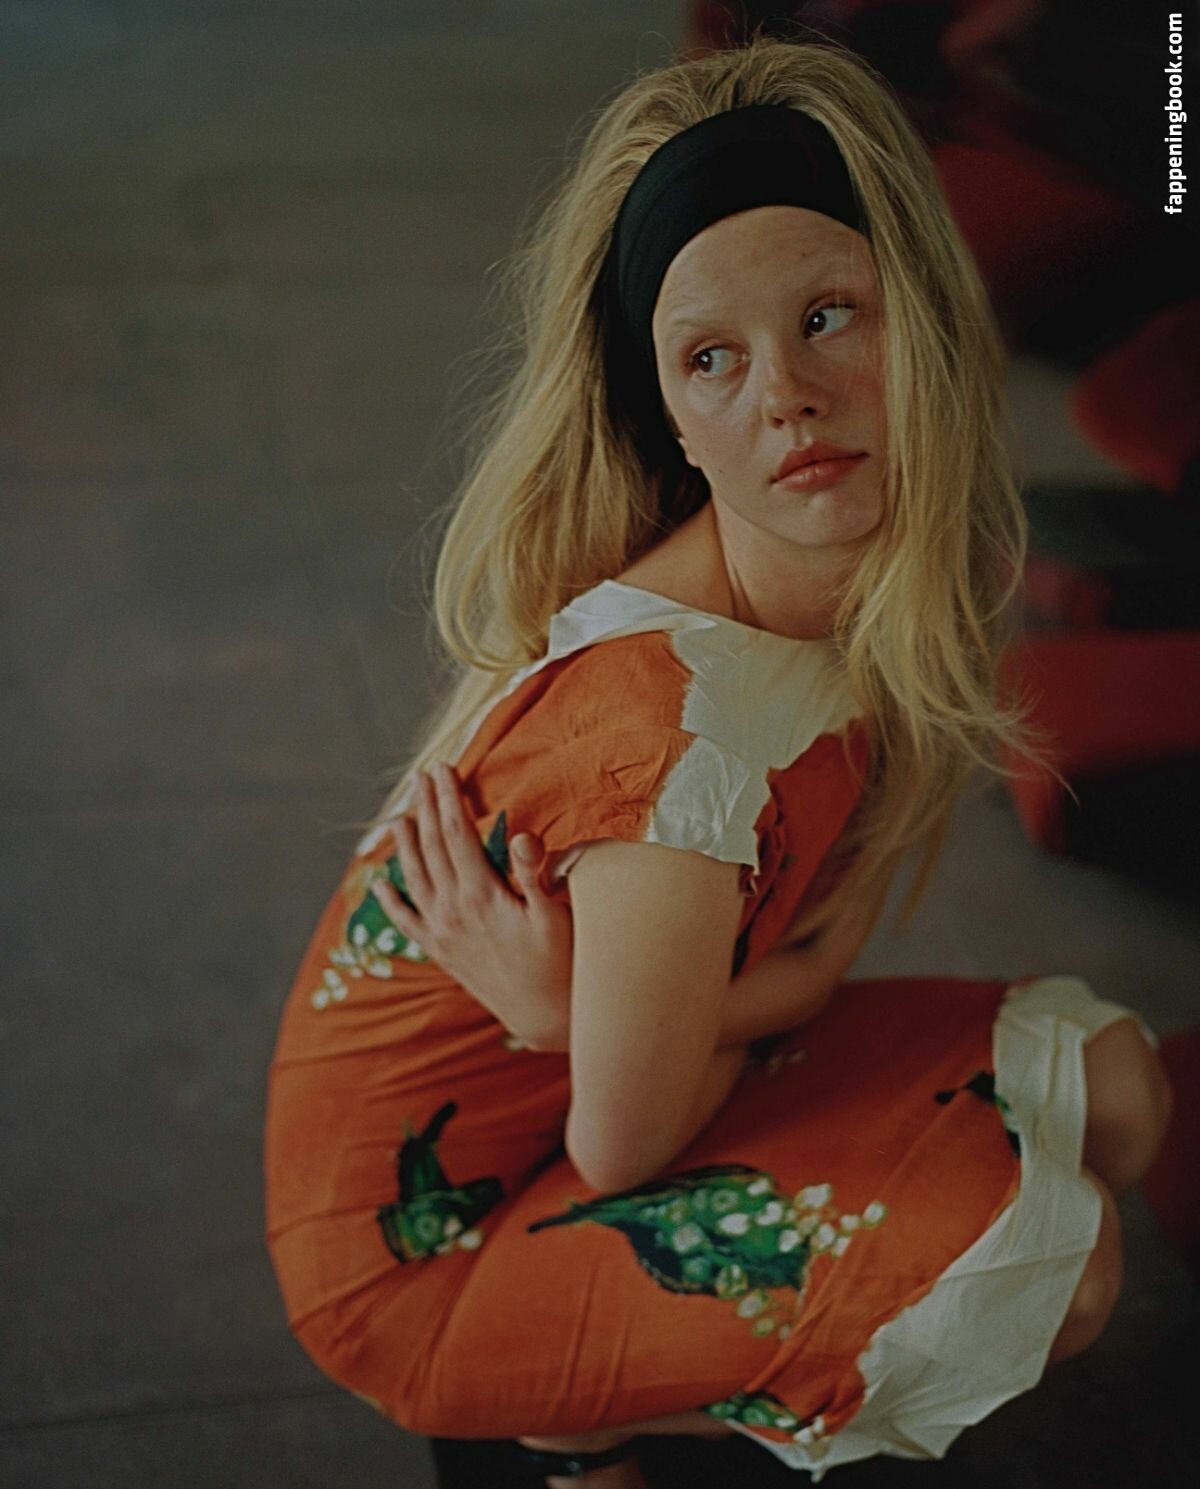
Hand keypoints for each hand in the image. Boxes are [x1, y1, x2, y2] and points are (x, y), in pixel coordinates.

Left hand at [369, 762, 573, 1050]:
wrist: (543, 1014)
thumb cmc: (558, 961)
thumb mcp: (554, 915)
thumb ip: (534, 874)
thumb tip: (523, 836)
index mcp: (480, 894)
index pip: (457, 833)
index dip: (449, 798)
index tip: (443, 769)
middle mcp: (452, 910)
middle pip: (432, 847)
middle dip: (427, 807)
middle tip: (421, 777)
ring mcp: (441, 931)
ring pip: (414, 877)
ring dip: (405, 844)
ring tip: (399, 816)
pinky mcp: (439, 950)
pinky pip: (405, 921)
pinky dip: (390, 901)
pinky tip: (380, 884)